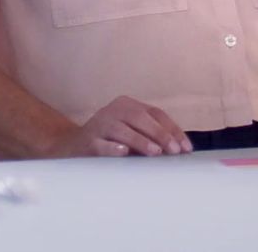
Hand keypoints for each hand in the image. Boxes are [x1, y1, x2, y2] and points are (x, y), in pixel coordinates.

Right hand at [45, 96, 191, 157]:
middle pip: (140, 118)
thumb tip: (178, 148)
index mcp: (128, 105)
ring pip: (122, 130)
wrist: (71, 145)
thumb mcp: (131, 133)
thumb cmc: (110, 140)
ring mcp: (99, 124)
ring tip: (156, 152)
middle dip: (161, 135)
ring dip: (141, 141)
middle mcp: (114, 110)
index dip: (172, 129)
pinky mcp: (87, 140)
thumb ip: (151, 136)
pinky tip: (124, 152)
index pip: (156, 114)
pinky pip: (101, 143)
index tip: (185, 148)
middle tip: (174, 151)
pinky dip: (113, 147)